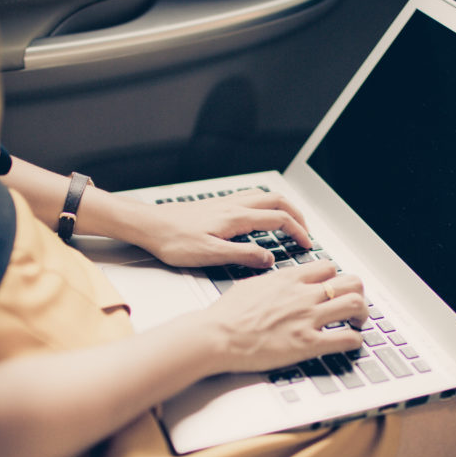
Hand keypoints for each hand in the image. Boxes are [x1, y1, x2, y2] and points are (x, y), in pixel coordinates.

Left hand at [127, 191, 312, 267]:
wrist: (149, 226)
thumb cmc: (173, 240)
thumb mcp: (210, 255)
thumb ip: (243, 256)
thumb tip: (269, 259)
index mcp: (236, 218)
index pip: (279, 219)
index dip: (298, 232)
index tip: (306, 245)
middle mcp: (233, 206)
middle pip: (278, 201)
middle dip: (297, 215)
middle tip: (305, 232)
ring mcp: (225, 203)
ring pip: (265, 197)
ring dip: (283, 208)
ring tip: (290, 223)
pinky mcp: (216, 205)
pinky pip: (250, 198)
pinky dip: (266, 205)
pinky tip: (260, 217)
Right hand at [198, 260, 367, 373]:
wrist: (217, 335)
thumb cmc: (226, 315)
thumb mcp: (251, 285)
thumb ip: (273, 282)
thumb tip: (278, 282)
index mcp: (289, 279)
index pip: (328, 267)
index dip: (335, 278)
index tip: (333, 289)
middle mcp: (303, 295)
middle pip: (350, 282)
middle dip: (357, 293)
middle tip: (353, 305)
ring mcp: (308, 318)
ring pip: (355, 305)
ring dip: (362, 315)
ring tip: (357, 323)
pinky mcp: (308, 344)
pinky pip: (346, 338)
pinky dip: (355, 340)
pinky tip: (349, 343)